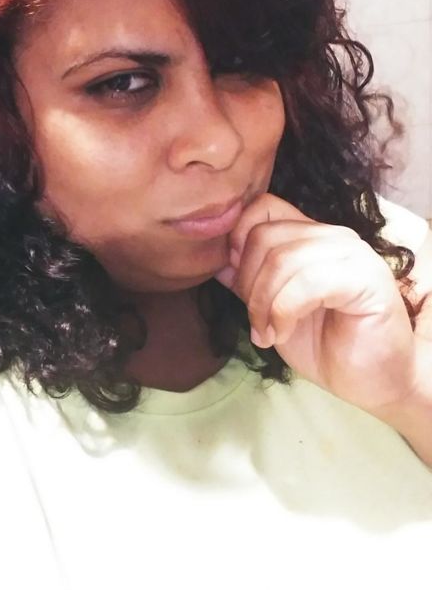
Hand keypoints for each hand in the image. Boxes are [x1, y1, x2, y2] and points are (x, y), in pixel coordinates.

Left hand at [214, 193, 415, 414]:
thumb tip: (217, 261)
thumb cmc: (324, 346)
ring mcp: (352, 254)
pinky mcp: (366, 278)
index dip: (238, 240)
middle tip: (256, 320)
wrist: (371, 382)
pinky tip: (283, 333)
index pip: (262, 207)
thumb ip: (248, 282)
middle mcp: (332, 236)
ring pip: (281, 259)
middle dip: (248, 283)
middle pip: (264, 234)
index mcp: (310, 236)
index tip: (235, 282)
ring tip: (268, 333)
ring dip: (263, 304)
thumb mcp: (272, 311)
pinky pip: (307, 282)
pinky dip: (284, 311)